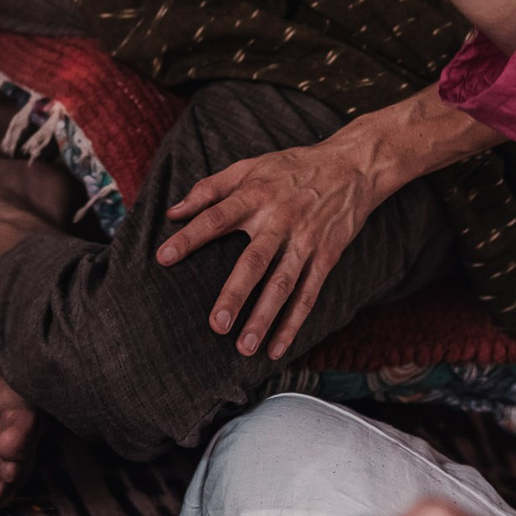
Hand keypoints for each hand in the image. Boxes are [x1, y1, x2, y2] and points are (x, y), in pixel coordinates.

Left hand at [157, 129, 388, 359]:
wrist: (352, 167)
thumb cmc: (292, 168)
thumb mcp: (250, 167)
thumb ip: (209, 188)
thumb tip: (173, 212)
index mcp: (256, 195)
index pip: (216, 217)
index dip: (189, 237)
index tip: (163, 257)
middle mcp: (280, 220)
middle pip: (254, 261)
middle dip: (236, 293)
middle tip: (217, 324)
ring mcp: (305, 241)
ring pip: (283, 285)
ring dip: (265, 318)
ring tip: (244, 347)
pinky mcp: (326, 256)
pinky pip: (309, 294)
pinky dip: (293, 323)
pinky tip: (277, 348)